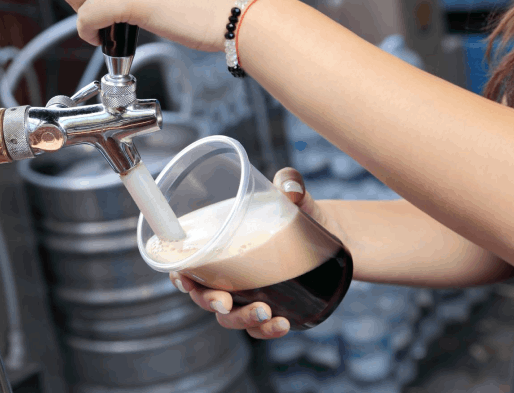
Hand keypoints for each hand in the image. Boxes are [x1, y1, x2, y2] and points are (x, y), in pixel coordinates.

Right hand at [170, 167, 346, 339]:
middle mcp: (228, 274)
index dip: (180, 275)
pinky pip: (259, 328)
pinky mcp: (270, 309)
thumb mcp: (295, 194)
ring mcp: (247, 294)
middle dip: (209, 302)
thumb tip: (290, 188)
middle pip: (204, 296)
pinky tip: (283, 324)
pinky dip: (266, 331)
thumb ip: (290, 182)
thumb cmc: (301, 211)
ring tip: (264, 312)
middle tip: (224, 303)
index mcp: (222, 246)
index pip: (189, 264)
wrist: (334, 235)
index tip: (184, 279)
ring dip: (240, 319)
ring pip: (229, 317)